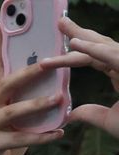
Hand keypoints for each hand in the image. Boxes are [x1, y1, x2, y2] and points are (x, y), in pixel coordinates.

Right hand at [0, 26, 67, 154]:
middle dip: (28, 72)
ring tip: (58, 100)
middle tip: (49, 63)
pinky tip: (58, 135)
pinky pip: (18, 139)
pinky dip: (41, 137)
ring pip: (12, 112)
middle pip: (6, 85)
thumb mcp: (21, 123)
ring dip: (36, 105)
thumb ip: (32, 106)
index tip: (2, 26)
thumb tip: (59, 90)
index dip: (0, 48)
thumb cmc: (8, 147)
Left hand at [42, 17, 118, 138]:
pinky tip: (76, 45)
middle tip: (60, 22)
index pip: (93, 59)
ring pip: (105, 47)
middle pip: (100, 46)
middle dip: (80, 33)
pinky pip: (113, 57)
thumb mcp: (111, 121)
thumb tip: (72, 114)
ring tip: (64, 29)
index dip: (74, 54)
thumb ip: (93, 115)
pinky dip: (95, 50)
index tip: (54, 51)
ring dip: (83, 38)